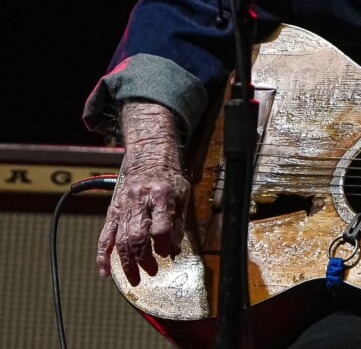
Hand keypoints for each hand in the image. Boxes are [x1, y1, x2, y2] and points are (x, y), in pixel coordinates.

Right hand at [96, 102, 190, 285]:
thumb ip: (178, 224)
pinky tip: (105, 271)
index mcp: (162, 195)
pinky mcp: (113, 211)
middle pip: (138, 235)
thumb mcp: (182, 195)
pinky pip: (105, 236)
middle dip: (143, 258)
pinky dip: (103, 255)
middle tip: (151, 272)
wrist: (149, 157)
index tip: (167, 256)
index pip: (161, 226)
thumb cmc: (169, 178)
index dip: (164, 244)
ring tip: (134, 278)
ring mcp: (124, 207)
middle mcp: (140, 201)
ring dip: (126, 262)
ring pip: (121, 239)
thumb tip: (174, 251)